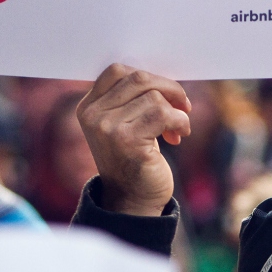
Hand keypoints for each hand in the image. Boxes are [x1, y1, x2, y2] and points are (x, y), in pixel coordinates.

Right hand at [76, 64, 190, 215]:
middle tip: (183, 106)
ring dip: (176, 111)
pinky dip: (180, 122)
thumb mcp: (125, 125)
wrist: (133, 200)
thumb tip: (165, 78)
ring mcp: (107, 128)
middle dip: (169, 89)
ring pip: (155, 97)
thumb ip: (133, 99)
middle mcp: (93, 115)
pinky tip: (179, 135)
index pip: (117, 71)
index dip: (149, 77)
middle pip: (139, 79)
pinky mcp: (127, 140)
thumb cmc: (135, 159)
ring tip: (176, 129)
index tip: (164, 94)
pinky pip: (163, 114)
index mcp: (88, 107)